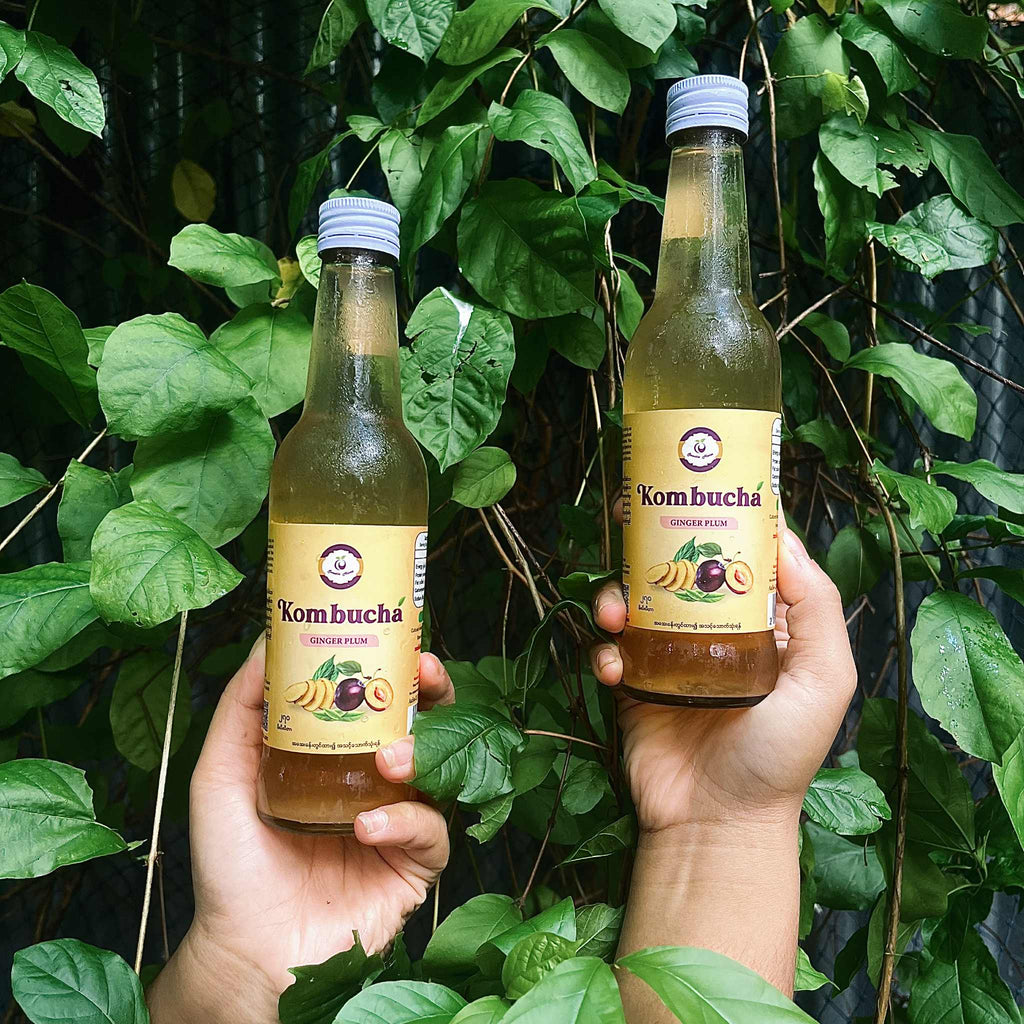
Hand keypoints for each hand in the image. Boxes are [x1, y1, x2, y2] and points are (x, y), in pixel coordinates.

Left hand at [147, 636, 453, 1023]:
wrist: (245, 950)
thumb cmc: (232, 866)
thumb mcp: (220, 777)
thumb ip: (239, 711)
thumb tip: (266, 645)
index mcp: (339, 759)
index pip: (380, 701)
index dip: (395, 668)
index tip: (399, 639)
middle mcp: (375, 786)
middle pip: (425, 725)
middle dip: (432, 694)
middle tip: (423, 673)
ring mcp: (398, 826)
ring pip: (440, 774)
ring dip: (423, 755)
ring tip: (391, 758)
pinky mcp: (412, 869)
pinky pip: (431, 834)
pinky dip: (406, 823)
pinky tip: (369, 827)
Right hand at [590, 508, 856, 832]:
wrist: (717, 823)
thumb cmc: (779, 755)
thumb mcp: (825, 680)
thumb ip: (818, 609)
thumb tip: (784, 538)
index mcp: (761, 625)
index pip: (741, 555)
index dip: (721, 517)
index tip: (697, 483)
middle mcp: (712, 632)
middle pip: (676, 567)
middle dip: (652, 540)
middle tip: (630, 515)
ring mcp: (667, 657)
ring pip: (634, 601)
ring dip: (616, 593)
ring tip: (615, 609)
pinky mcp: (632, 686)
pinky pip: (607, 650)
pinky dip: (601, 650)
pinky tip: (610, 662)